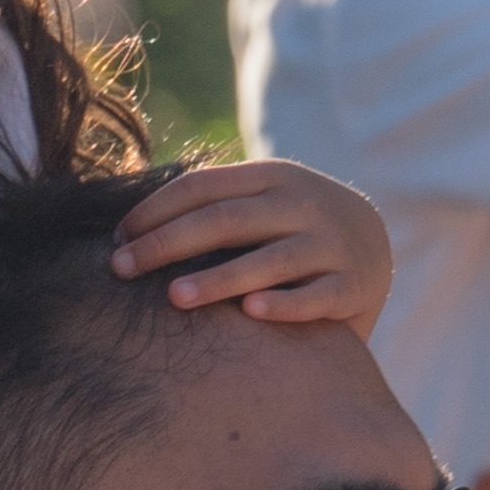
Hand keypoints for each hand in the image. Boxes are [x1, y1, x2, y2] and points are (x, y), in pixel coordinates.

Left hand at [114, 159, 390, 327]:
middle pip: (225, 220)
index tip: (116, 239)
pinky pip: (314, 296)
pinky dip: (282, 303)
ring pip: (269, 260)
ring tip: (173, 297)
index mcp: (269, 177)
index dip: (154, 210)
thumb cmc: (289, 229)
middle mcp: (301, 204)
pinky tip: (249, 313)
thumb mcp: (259, 201)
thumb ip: (212, 205)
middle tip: (122, 269)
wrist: (373, 246)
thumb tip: (124, 227)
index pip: (201, 186)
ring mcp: (330, 244)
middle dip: (167, 244)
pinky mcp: (352, 285)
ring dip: (218, 279)